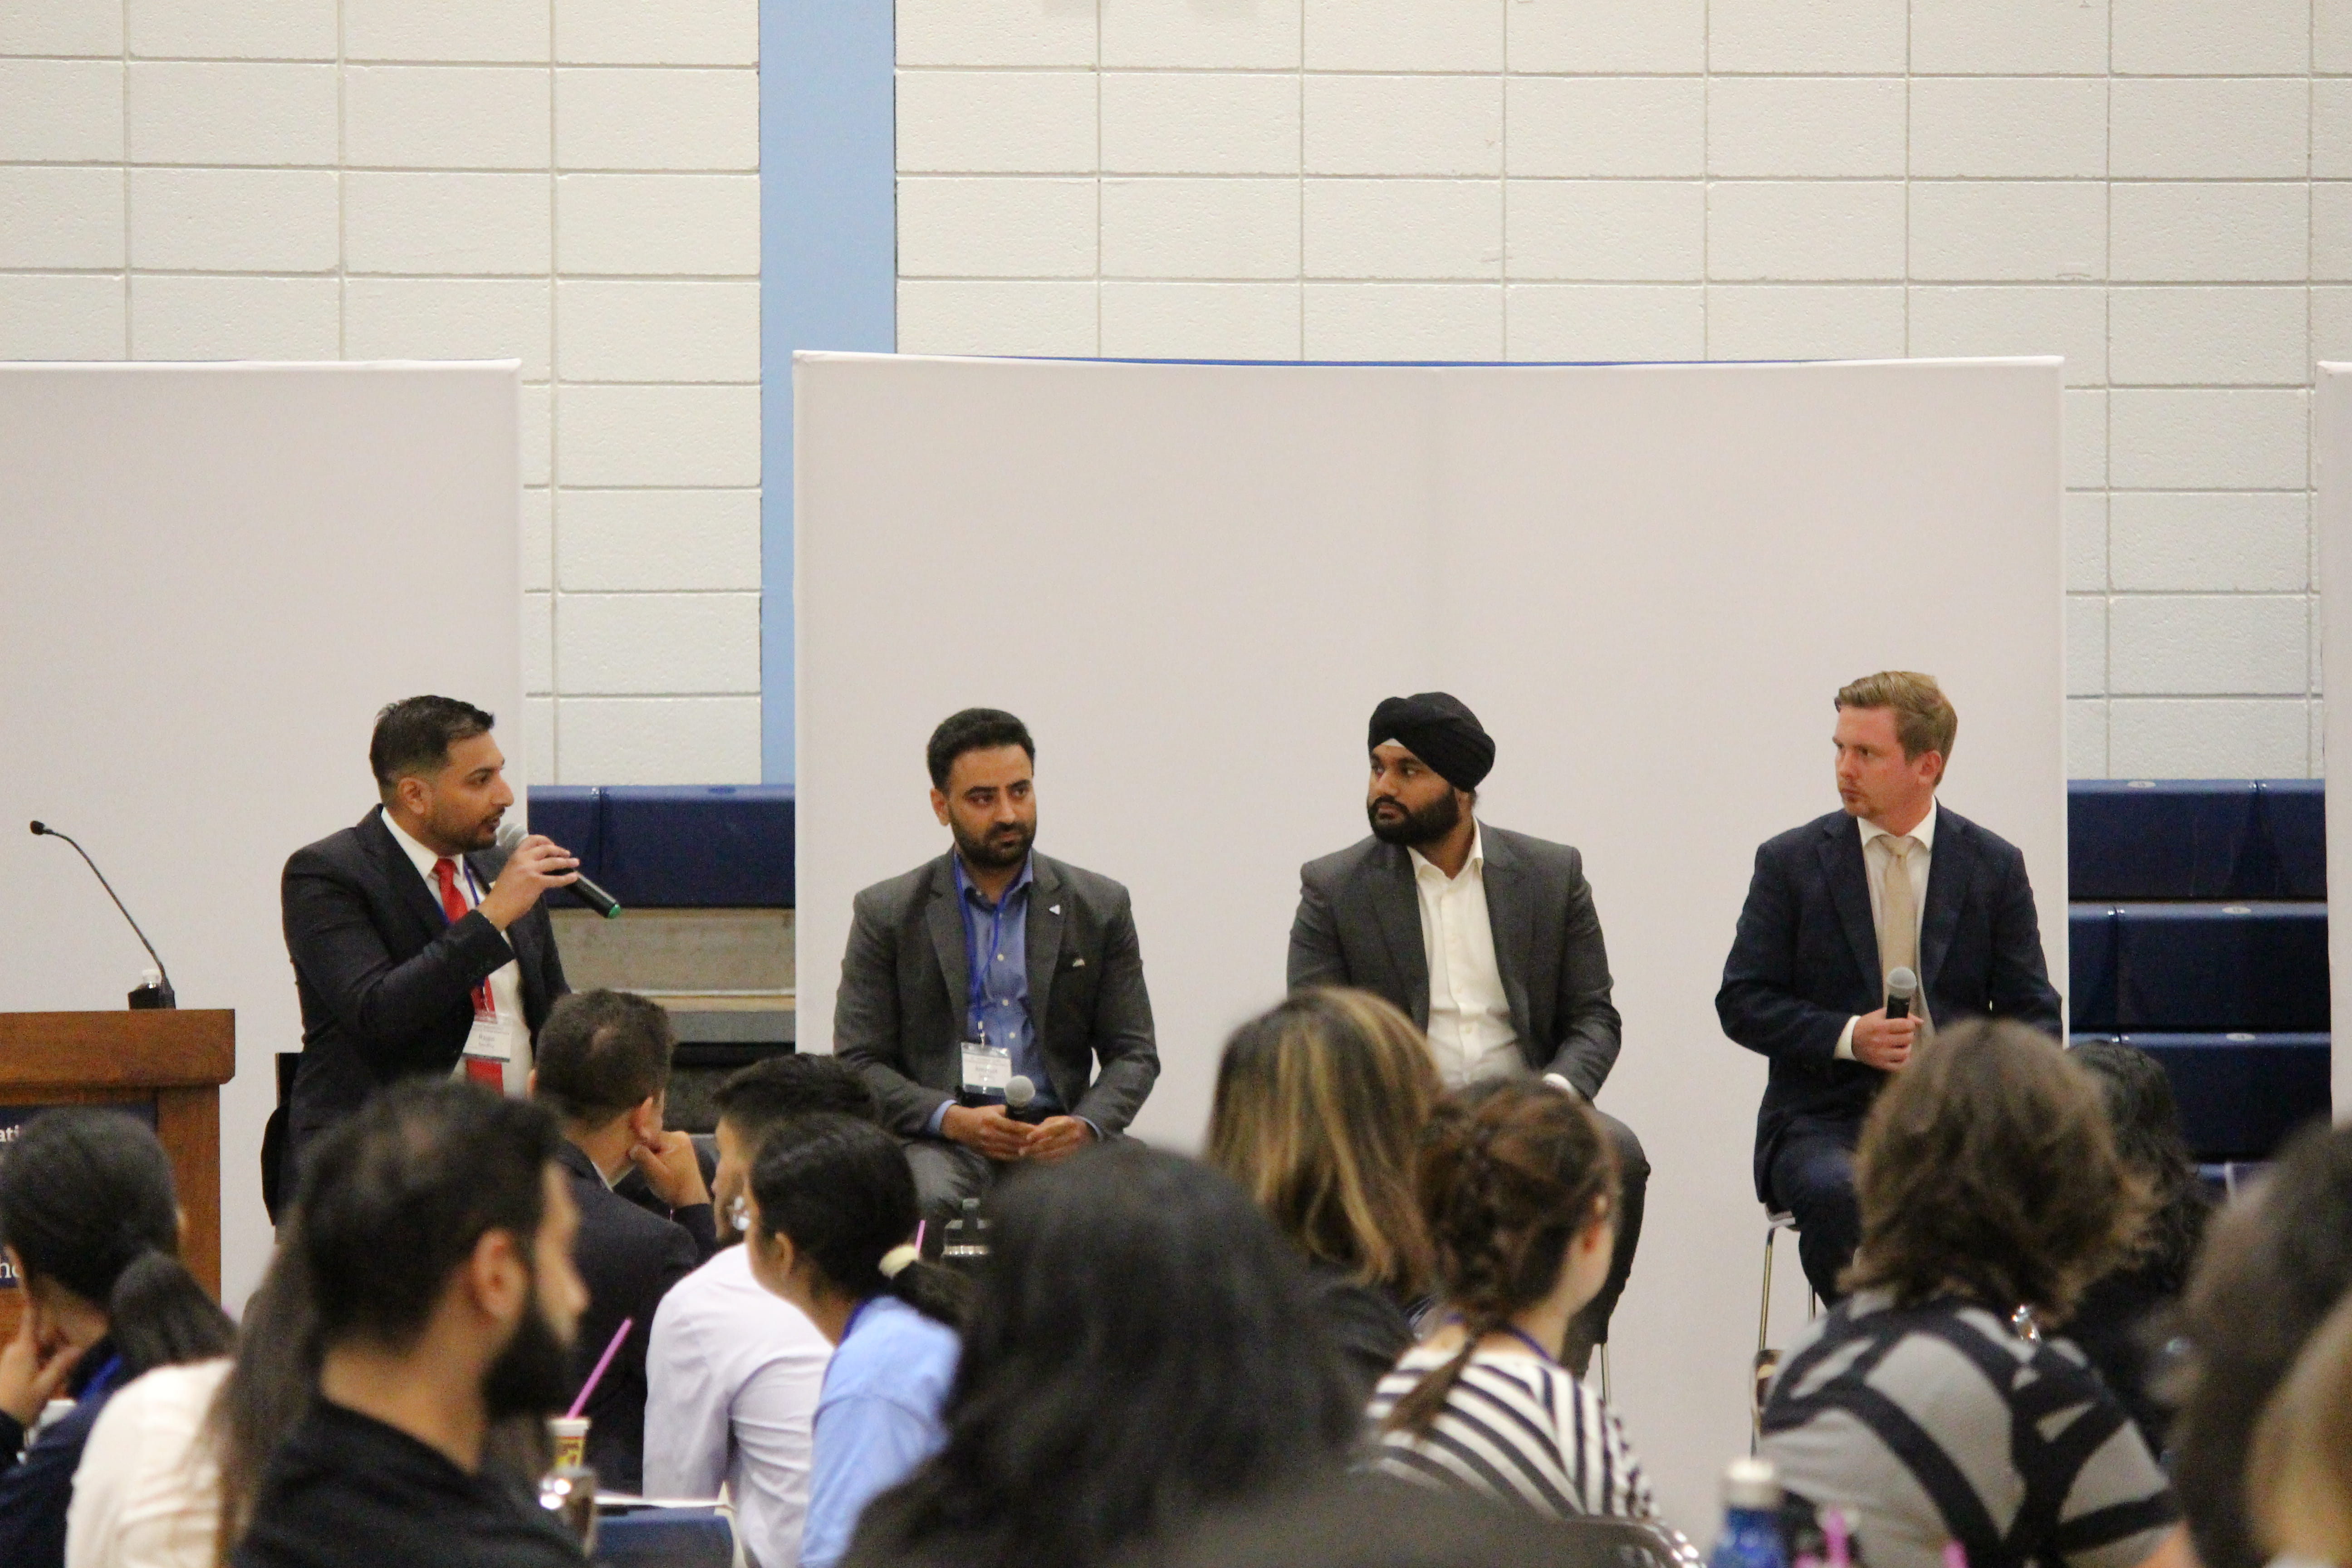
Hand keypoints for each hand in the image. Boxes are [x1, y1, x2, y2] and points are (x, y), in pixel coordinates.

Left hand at [0, 1305, 82, 1427]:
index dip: (36, 1302)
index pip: (31, 1319)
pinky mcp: (6, 1372)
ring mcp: (8, 1362)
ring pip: (34, 1349)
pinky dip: (40, 1362)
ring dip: (48, 1353)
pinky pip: (27, 1360)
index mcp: (23, 1349)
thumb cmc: (20, 1404)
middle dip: (55, 1339)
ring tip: (66, 1364)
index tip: (39, 1284)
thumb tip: (78, 1347)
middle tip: (75, 1346)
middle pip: (37, 1336)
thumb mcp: (46, 1386)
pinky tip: (50, 1374)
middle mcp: (13, 1351)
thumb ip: (62, 1365)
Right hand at [479, 835, 579, 929]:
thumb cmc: (503, 892)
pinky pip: (556, 879)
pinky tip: (573, 877)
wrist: (497, 906)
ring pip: (553, 862)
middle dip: (559, 850)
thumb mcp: (511, 871)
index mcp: (516, 856)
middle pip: (546, 849)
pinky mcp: (537, 882)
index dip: (544, 840)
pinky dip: (567, 878)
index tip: (552, 845)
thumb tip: (539, 868)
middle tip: (567, 854)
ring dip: (567, 862)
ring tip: (575, 862)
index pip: (531, 840)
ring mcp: (531, 870)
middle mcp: (523, 859)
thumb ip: (524, 866)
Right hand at [628, 1129, 710, 1210]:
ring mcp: (682, 1143)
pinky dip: (657, 1156)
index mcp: (675, 1138)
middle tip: (641, 1165)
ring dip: (650, 1155)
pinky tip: (656, 1167)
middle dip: (645, 1151)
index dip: (638, 1146)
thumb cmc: (672, 1186)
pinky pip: (663, 1149)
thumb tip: (632, 1146)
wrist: (689, 1200)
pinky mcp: (681, 1151)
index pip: (649, 1135)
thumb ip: (642, 1155)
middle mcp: (680, 1136)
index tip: (631, 1157)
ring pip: (657, 1145)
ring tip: (649, 1168)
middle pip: (653, 1139)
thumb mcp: (653, 1172)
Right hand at [941, 1103, 1034, 1161]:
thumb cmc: (979, 1114)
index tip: (1037, 1130)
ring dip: (1023, 1150)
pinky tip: (1023, 1155)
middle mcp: (990, 1133)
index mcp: (992, 1120)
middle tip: (1040, 1141)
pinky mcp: (986, 1152)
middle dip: (1028, 1141)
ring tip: (1035, 1149)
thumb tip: (1024, 1112)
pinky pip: (1003, 1156)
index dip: (1026, 1129)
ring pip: (1010, 1149)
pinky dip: (1014, 1156)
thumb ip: (1007, 1111)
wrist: (960, 1125)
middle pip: (1013, 1139)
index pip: (1013, 1126)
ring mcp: (988, 1144)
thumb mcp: (992, 1109)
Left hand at [1022, 1116, 1094, 1163]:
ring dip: (1038, 1155)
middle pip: (1051, 1143)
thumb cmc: (1064, 1123)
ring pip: (1052, 1153)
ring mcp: (1073, 1146)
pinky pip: (1056, 1159)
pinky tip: (1036, 1157)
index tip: (1028, 1138)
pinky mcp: (1071, 1155)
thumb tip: (1030, 1135)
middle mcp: (1072, 1135)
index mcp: (1068, 1123)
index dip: (1039, 1134)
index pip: (1051, 1129)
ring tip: (1027, 1155)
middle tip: (1022, 1151)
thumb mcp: (1055, 1120)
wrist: (1084, 1131)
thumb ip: (1044, 1127)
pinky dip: (1044, 1159)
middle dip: (1035, 1148)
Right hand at [1852, 1008, 1916, 1070]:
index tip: (1905, 1025)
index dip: (1909, 1024)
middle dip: (1908, 1035)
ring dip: (1907, 1047)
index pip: (1907, 1025)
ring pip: (1905, 1053)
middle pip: (1908, 1038)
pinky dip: (1903, 1060)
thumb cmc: (1867, 1024)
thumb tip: (1920, 1021)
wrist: (1849, 1039)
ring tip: (1901, 1044)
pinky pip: (1899, 1065)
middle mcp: (1882, 1040)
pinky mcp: (1880, 1064)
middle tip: (1903, 1034)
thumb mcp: (1880, 1014)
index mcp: (1881, 1026)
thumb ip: (1900, 1014)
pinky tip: (1900, 1055)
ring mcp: (1881, 1054)